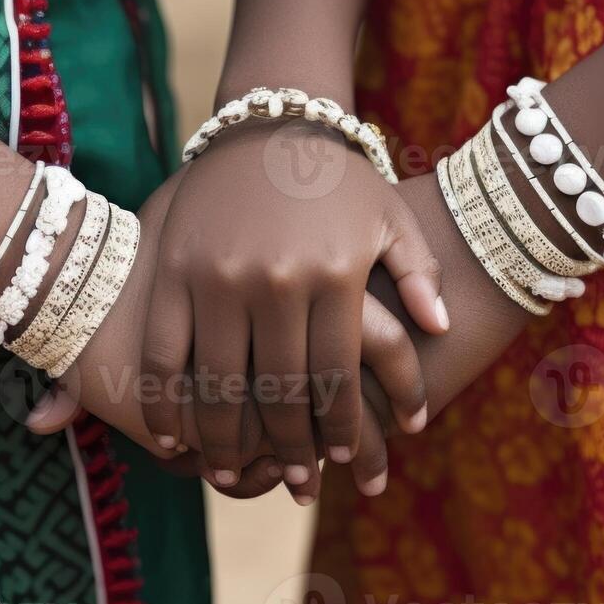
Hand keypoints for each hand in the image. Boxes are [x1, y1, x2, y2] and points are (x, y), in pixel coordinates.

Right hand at [139, 119, 447, 493]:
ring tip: (230, 473)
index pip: (336, 379)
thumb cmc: (338, 177)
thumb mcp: (392, 217)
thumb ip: (420, 272)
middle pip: (279, 393)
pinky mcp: (175, 272)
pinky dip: (163, 402)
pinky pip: (164, 352)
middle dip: (289, 449)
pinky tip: (170, 437)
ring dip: (224, 441)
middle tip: (295, 482)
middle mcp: (276, 282)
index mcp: (334, 277)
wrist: (268, 121)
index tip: (343, 464)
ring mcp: (218, 278)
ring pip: (219, 386)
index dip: (339, 431)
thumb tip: (440, 329)